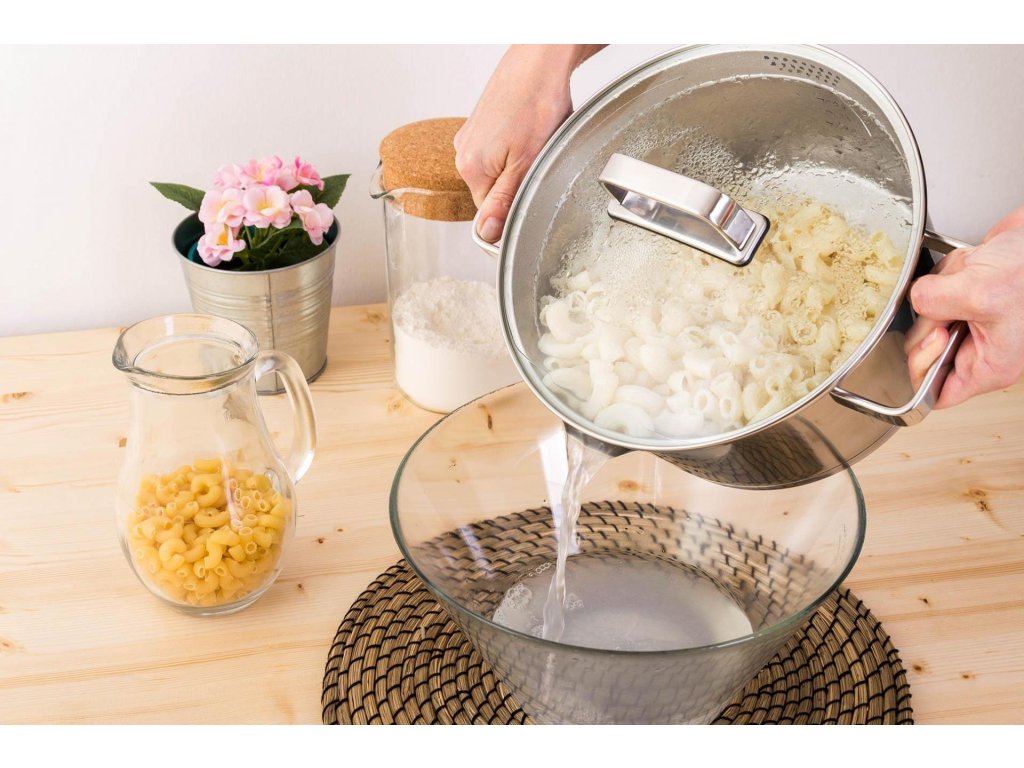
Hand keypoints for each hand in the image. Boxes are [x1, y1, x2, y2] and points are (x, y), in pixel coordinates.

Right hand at [455, 45, 604, 242]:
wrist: (540, 59)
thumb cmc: (537, 102)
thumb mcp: (526, 164)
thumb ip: (504, 202)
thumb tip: (487, 232)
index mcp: (470, 166)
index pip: (489, 212)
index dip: (514, 208)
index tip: (533, 191)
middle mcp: (463, 150)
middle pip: (493, 190)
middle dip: (518, 182)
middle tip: (539, 160)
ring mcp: (471, 134)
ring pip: (498, 169)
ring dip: (520, 163)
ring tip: (536, 140)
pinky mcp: (482, 122)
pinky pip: (499, 149)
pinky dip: (518, 145)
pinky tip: (531, 130)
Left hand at [906, 206, 1023, 407]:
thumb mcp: (979, 293)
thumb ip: (933, 303)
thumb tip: (915, 302)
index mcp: (990, 366)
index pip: (936, 394)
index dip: (922, 370)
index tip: (934, 337)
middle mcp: (981, 348)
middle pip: (923, 351)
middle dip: (931, 318)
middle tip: (953, 300)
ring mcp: (972, 322)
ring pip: (926, 316)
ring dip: (940, 288)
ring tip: (970, 275)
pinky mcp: (965, 297)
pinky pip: (934, 291)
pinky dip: (946, 273)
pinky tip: (970, 263)